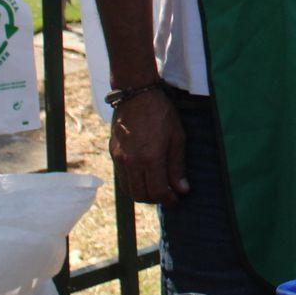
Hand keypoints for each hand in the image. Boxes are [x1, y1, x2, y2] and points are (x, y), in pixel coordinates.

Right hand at [109, 89, 187, 203]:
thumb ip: (177, 165)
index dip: (168, 200)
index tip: (177, 199)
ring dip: (142, 194)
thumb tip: (182, 189)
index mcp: (150, 158)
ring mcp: (119, 158)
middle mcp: (131, 162)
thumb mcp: (177, 137)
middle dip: (155, 200)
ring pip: (128, 189)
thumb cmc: (161, 113)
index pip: (157, 191)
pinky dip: (132, 183)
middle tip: (167, 195)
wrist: (136, 94)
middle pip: (140, 195)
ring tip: (156, 188)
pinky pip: (122, 177)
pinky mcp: (113, 153)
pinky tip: (144, 176)